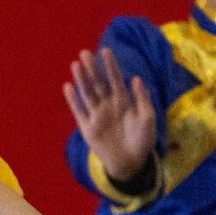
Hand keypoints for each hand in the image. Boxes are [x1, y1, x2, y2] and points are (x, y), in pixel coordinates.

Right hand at [62, 48, 155, 183]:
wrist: (132, 163)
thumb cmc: (143, 140)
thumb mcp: (148, 118)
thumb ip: (142, 98)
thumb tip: (135, 78)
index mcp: (123, 101)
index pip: (115, 79)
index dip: (110, 66)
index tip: (105, 51)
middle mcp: (108, 105)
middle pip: (98, 84)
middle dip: (92, 69)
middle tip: (84, 53)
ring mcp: (97, 116)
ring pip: (87, 94)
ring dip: (81, 80)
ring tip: (75, 65)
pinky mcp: (88, 128)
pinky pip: (78, 111)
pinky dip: (73, 100)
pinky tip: (68, 87)